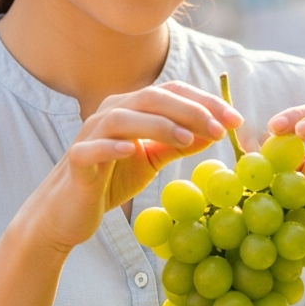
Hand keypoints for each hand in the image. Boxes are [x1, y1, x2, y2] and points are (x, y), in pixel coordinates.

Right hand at [23, 82, 241, 255]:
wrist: (69, 213)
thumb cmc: (111, 180)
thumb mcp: (152, 160)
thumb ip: (179, 144)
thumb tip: (216, 131)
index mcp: (130, 108)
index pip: (171, 92)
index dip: (205, 102)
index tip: (235, 118)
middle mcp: (109, 113)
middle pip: (152, 98)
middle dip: (190, 111)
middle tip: (221, 128)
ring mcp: (90, 135)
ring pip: (123, 118)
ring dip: (158, 125)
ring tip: (188, 140)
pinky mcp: (76, 161)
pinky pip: (92, 148)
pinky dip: (111, 146)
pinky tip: (132, 151)